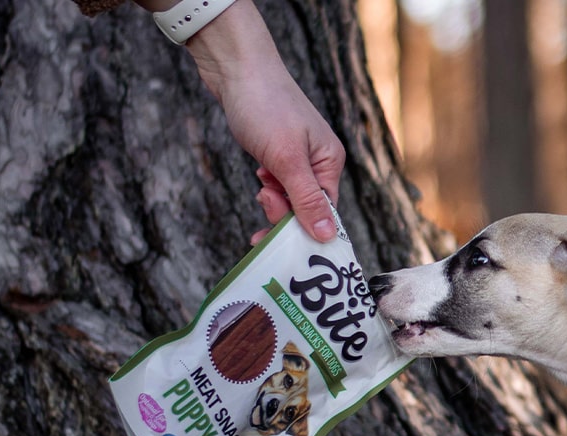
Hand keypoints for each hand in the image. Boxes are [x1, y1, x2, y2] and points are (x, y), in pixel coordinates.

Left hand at [183, 0, 344, 243]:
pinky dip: (267, 184)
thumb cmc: (264, 106)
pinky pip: (278, 181)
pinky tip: (258, 170)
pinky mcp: (279, 149)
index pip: (325, 210)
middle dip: (283, 211)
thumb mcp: (286, 159)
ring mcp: (299, 154)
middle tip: (262, 197)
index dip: (302, 226)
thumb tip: (327, 236)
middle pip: (307, 206)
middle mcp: (320, 160)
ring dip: (273, 197)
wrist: (235, 66)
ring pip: (290, 195)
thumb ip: (306, 199)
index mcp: (330, 161)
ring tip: (260, 181)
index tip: (275, 237)